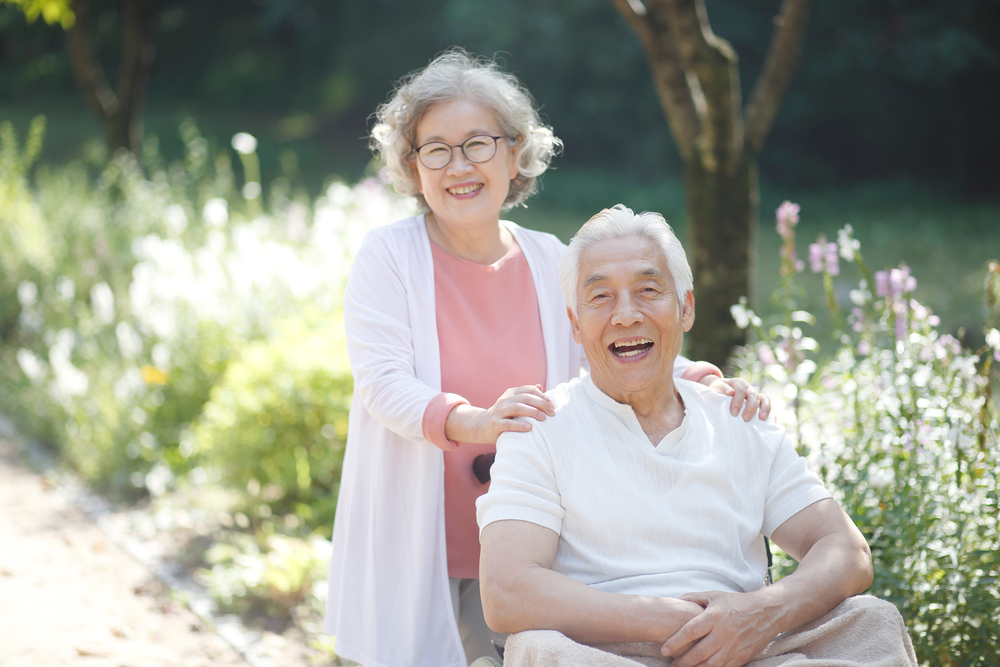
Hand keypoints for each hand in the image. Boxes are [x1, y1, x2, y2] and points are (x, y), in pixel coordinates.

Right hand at [446, 385, 554, 444]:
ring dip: (532, 412)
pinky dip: (519, 425)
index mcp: (511, 393)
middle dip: (541, 404)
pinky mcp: (495, 424)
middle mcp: (505, 400)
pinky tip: (529, 427)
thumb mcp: (514, 403)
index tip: (553, 406)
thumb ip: (526, 396)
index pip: (530, 390)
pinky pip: (508, 423)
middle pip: (526, 398)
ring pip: (517, 408)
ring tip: (543, 418)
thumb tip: (540, 386)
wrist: (482, 425)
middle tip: (552, 413)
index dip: (543, 397)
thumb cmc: (504, 415)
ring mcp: (499, 411)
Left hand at [660, 591, 779, 666]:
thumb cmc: (737, 602)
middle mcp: (724, 633)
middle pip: (698, 652)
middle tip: (671, 663)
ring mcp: (734, 647)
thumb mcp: (715, 596)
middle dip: (682, 661)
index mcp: (715, 616)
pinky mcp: (742, 657)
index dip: (676, 642)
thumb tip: (675, 600)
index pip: (691, 631)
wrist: (767, 612)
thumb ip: (694, 598)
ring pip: (710, 665)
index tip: (664, 649)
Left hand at [703, 377, 770, 421]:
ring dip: (765, 408)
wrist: (722, 391)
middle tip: (745, 418)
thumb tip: (730, 392)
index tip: (733, 413)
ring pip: (764, 399)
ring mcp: (756, 396)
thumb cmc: (719, 391)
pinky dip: (772, 414)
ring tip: (762, 418)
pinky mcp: (760, 404)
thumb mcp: (716, 387)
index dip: (738, 400)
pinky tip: (772, 423)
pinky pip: (768, 408)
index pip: (740, 389)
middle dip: (750, 407)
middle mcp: (749, 388)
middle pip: (753, 395)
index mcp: (738, 383)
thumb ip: (722, 389)